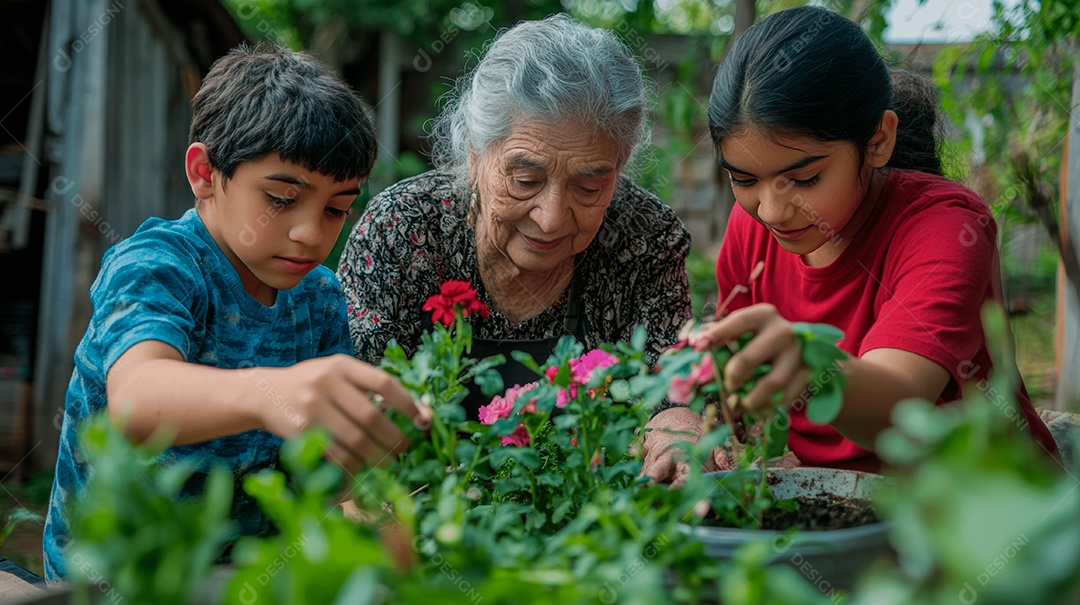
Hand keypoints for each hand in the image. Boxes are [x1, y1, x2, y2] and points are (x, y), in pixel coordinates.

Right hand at [257, 354, 430, 470]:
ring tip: (387, 463)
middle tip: (405, 450)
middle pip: (371, 416)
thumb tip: (414, 411)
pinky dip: (353, 467)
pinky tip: (361, 471)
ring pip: (355, 440)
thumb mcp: (337, 374)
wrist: (264, 393)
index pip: (383, 383)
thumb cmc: (311, 386)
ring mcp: (312, 407)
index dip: (407, 403)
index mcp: (342, 365)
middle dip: (394, 438)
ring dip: (377, 457)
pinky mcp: (300, 430)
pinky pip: (335, 455)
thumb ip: (367, 387)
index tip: (422, 420)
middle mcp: (326, 382)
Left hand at [690, 304, 810, 414]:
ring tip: (741, 404)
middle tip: (728, 386)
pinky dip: (768, 407)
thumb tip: (693, 342)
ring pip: (770, 383)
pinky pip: (785, 397)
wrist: (807, 348)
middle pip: (749, 359)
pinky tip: (760, 408)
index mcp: (764, 315)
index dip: (717, 334)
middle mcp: (783, 331)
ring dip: (750, 399)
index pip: (738, 322)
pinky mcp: (810, 373)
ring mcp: (799, 353)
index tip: (698, 346)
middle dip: (732, 377)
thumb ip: (721, 334)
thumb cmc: (763, 338)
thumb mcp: (746, 330)